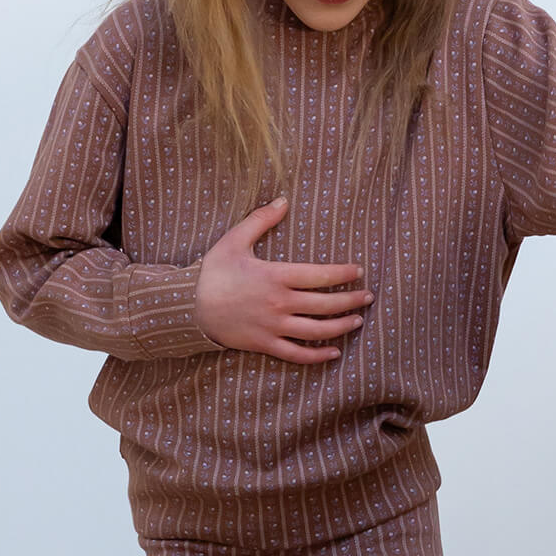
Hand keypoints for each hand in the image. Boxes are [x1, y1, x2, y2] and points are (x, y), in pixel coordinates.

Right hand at [193, 196, 372, 363]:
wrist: (187, 308)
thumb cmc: (212, 272)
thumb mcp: (234, 240)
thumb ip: (260, 220)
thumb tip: (283, 200)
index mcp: (276, 276)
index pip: (320, 275)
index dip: (343, 274)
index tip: (358, 271)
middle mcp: (279, 303)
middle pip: (326, 305)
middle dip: (351, 300)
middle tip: (368, 296)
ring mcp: (273, 327)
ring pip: (317, 331)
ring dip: (342, 327)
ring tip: (357, 320)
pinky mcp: (265, 344)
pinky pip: (297, 354)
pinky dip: (318, 355)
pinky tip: (334, 352)